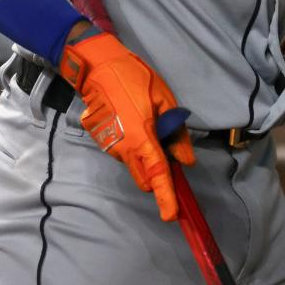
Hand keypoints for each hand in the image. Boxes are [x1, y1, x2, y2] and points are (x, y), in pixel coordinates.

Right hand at [60, 32, 194, 220]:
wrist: (98, 68)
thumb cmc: (134, 79)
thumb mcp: (164, 99)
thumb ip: (176, 133)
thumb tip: (185, 160)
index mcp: (143, 139)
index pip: (158, 176)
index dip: (166, 197)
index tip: (172, 216)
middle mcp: (125, 150)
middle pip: (146, 178)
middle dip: (158, 176)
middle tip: (167, 150)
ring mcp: (111, 147)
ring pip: (135, 166)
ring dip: (146, 159)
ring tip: (148, 126)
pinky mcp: (103, 142)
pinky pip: (125, 154)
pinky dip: (134, 148)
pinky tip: (133, 122)